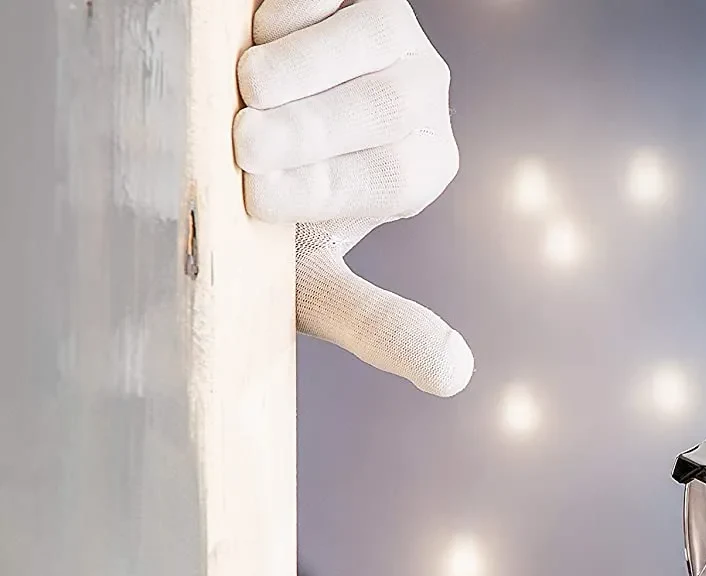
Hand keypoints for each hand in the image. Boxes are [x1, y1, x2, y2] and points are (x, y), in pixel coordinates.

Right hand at [232, 0, 472, 395]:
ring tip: (242, 93)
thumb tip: (456, 376)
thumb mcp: (320, 287)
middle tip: (242, 145)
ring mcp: (395, 32)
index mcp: (422, 168)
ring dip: (299, 68)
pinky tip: (247, 42)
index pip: (393, 174)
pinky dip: (286, 13)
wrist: (217, 135)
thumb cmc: (268, 222)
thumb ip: (378, 326)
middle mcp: (426, 97)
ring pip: (372, 36)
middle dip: (311, 130)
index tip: (254, 198)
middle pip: (389, 108)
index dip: (321, 185)